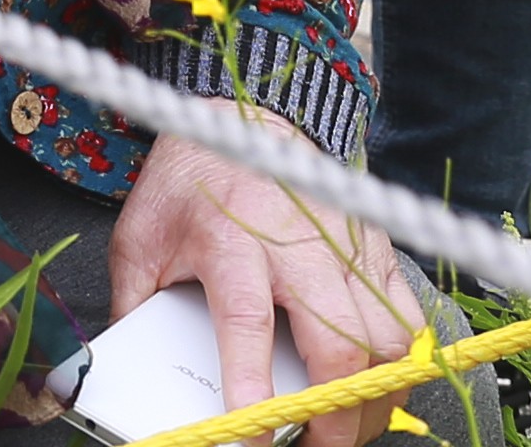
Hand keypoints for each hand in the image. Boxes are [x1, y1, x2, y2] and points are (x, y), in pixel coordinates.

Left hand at [110, 126, 421, 446]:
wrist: (244, 116)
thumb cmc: (192, 179)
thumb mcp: (141, 236)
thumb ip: (135, 306)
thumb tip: (123, 374)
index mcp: (233, 239)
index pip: (248, 323)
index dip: (254, 389)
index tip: (254, 437)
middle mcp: (298, 243)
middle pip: (338, 341)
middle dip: (333, 414)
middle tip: (314, 445)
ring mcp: (345, 243)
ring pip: (386, 335)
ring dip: (372, 394)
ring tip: (345, 423)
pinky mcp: (373, 244)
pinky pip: (407, 315)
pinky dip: (400, 362)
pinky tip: (376, 384)